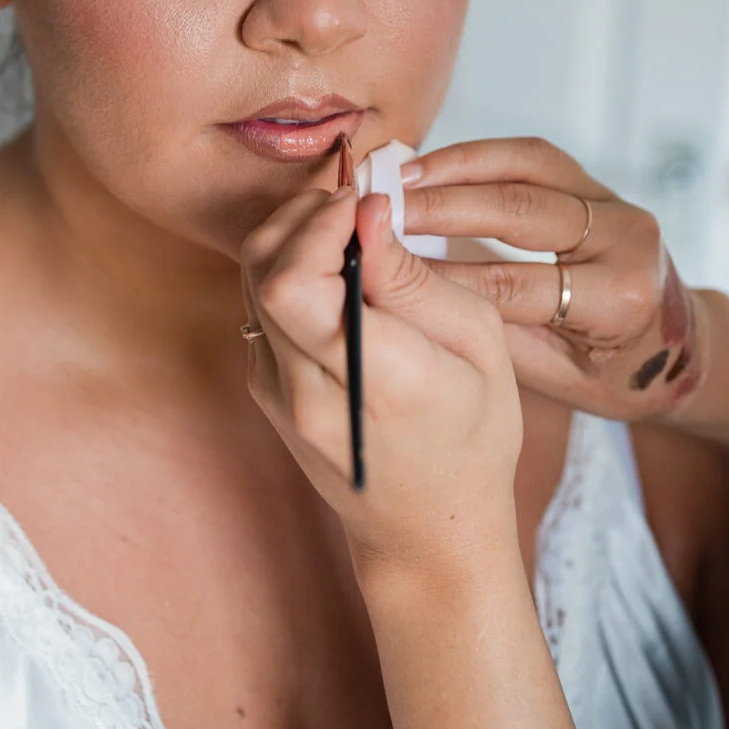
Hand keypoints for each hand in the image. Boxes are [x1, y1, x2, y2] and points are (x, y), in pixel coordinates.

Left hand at [239, 185, 522, 578]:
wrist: (428, 530)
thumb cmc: (473, 434)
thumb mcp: (479, 344)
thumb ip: (412, 277)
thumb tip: (366, 210)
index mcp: (374, 378)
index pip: (295, 282)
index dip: (317, 222)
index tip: (360, 199)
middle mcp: (306, 389)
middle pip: (260, 270)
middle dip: (301, 215)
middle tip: (349, 202)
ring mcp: (276, 393)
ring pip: (249, 282)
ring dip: (289, 237)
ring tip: (343, 226)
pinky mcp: (265, 390)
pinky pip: (256, 308)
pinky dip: (284, 269)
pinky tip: (331, 267)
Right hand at [397, 136, 702, 420]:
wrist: (675, 350)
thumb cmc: (614, 375)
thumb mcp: (558, 377)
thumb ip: (495, 333)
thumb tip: (413, 301)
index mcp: (618, 300)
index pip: (513, 284)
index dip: (443, 278)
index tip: (385, 270)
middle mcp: (626, 241)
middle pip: (519, 210)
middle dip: (441, 208)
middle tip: (382, 212)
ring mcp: (615, 204)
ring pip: (526, 166)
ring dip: (456, 166)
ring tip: (401, 177)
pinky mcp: (598, 186)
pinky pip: (534, 157)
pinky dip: (479, 157)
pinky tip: (434, 166)